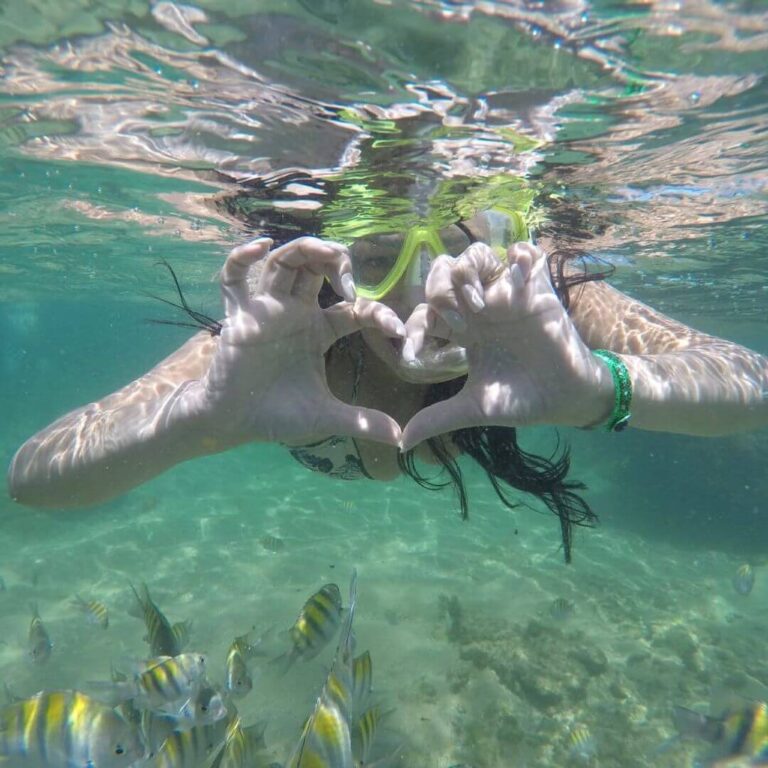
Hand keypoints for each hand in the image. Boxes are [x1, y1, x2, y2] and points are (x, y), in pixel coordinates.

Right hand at [174, 237, 404, 446]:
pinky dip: (241, 258)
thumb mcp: (326, 418)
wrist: (235, 424)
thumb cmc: (277, 416)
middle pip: (316, 267)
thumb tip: (401, 438)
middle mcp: (295, 313)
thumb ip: (361, 421)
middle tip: (350, 277)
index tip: (397, 328)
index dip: (377, 312)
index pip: (354, 308)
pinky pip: (233, 279)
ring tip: (325, 252)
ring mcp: (267, 310)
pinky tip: (259, 246)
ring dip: (304, 249)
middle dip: (335, 261)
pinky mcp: (239, 316)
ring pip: (283, 262)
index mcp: (319, 330)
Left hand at [400, 242, 612, 449]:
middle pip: (444, 272)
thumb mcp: (475, 408)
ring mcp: (507, 295)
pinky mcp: (537, 289)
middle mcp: (481, 307)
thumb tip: (402, 443)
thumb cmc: (521, 401)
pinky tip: (515, 282)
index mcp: (463, 329)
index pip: (427, 309)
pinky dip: (518, 257)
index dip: (415, 325)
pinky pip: (525, 252)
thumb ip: (438, 418)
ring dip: (469, 276)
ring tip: (479, 309)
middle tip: (454, 326)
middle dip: (438, 291)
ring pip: (476, 255)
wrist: (566, 399)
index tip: (415, 351)